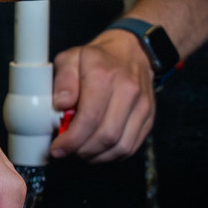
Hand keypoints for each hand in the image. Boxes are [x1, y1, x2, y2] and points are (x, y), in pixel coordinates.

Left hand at [50, 30, 155, 161]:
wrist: (132, 52)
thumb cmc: (97, 58)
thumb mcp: (70, 58)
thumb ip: (63, 80)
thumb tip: (61, 105)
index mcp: (104, 76)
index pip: (90, 117)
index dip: (72, 139)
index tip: (58, 148)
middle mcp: (128, 92)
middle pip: (106, 135)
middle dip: (82, 150)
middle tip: (67, 150)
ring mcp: (142, 106)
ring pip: (121, 146)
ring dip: (97, 156)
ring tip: (80, 151)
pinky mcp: (149, 118)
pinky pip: (132, 146)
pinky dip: (112, 155)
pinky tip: (97, 150)